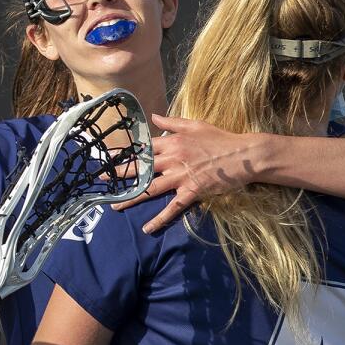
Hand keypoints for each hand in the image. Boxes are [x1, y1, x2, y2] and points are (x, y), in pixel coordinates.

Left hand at [113, 114, 263, 232]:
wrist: (244, 155)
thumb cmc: (220, 138)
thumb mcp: (195, 124)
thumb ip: (172, 123)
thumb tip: (153, 116)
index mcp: (172, 143)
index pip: (142, 148)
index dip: (124, 152)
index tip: (107, 157)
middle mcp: (172, 159)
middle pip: (140, 168)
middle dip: (119, 174)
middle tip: (101, 180)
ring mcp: (181, 177)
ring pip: (150, 189)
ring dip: (131, 198)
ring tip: (115, 206)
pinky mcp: (191, 192)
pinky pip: (172, 208)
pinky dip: (159, 219)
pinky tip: (147, 228)